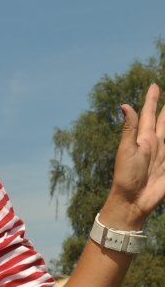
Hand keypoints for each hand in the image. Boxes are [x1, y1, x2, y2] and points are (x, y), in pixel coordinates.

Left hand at [102, 84, 164, 229]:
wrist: (133, 200)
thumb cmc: (126, 176)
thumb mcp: (127, 150)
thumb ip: (129, 128)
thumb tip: (124, 105)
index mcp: (143, 139)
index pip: (148, 115)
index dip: (152, 100)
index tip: (154, 86)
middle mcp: (155, 145)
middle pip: (163, 122)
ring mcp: (163, 156)